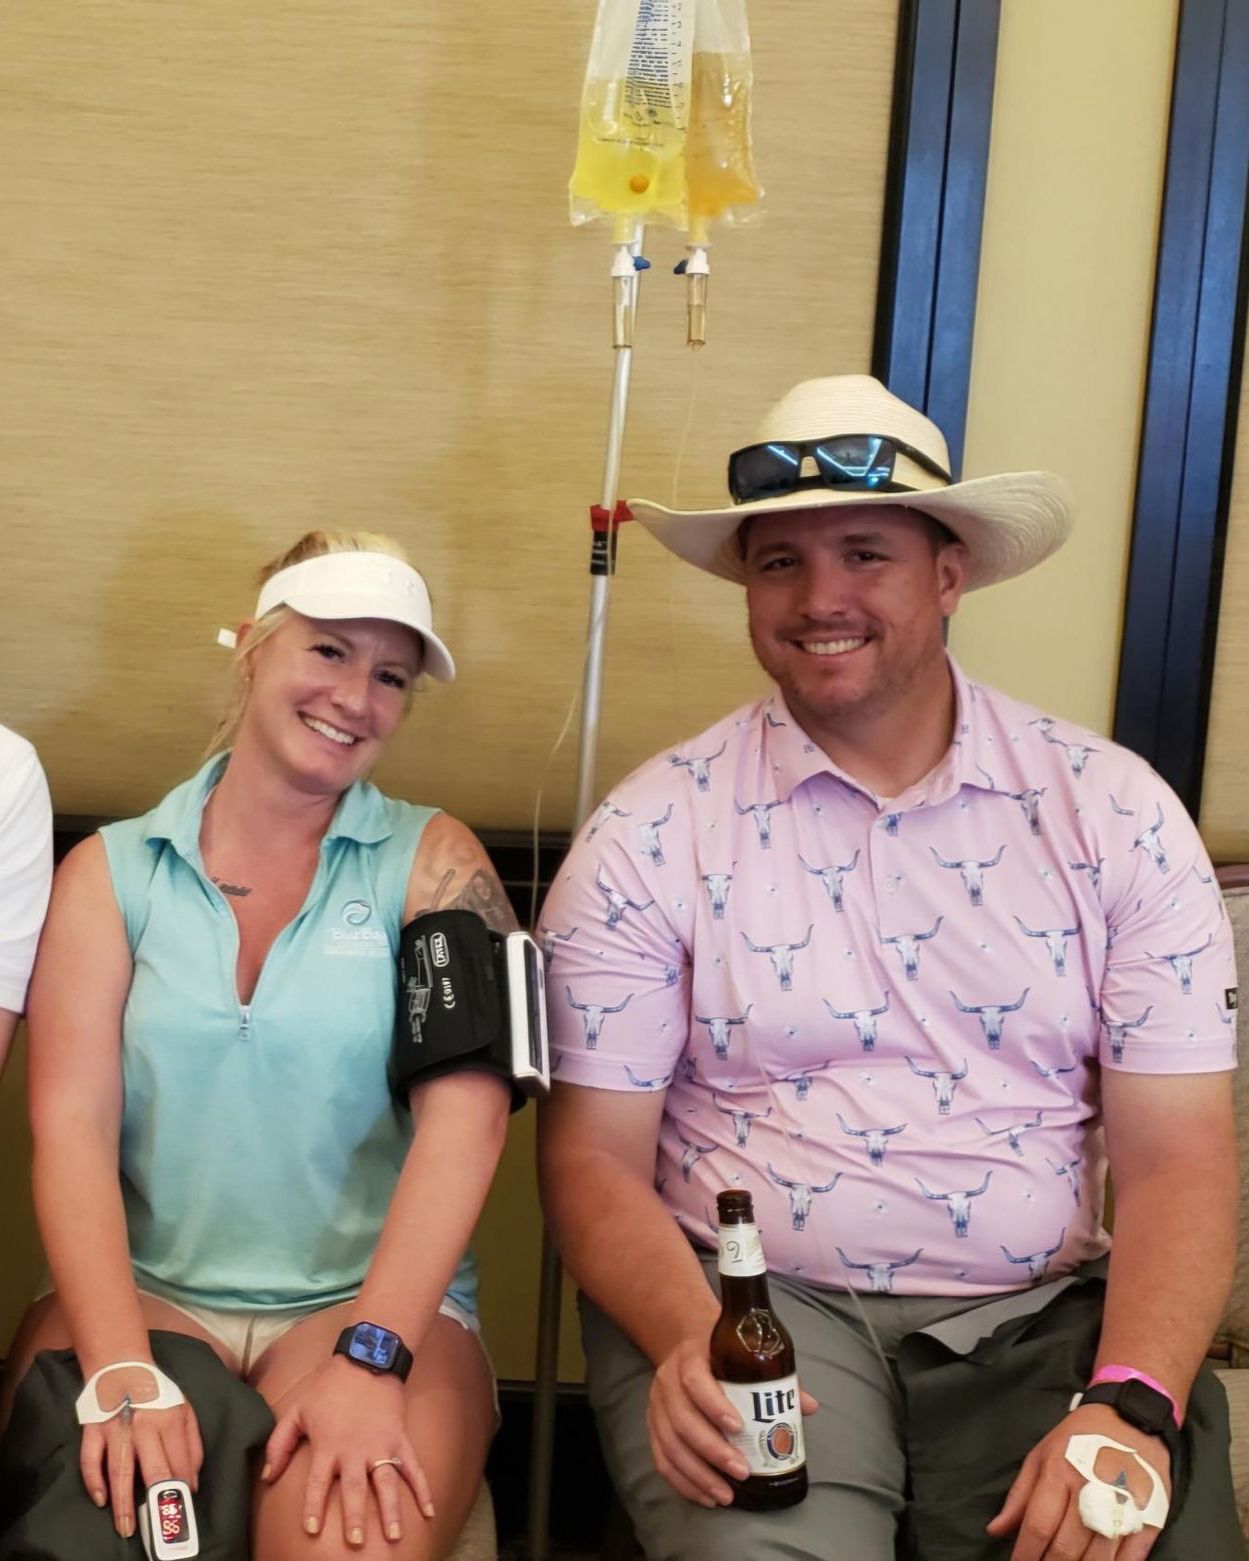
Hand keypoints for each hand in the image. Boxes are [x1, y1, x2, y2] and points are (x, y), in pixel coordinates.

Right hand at [79, 1366, 201, 1539]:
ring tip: (126, 1528)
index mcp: (170, 1420)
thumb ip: (192, 1444)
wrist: (122, 1368)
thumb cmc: (157, 1394)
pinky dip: (94, 1481)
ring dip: (123, 1503)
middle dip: (156, 1501)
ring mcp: (116, 1429)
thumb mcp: (184, 1410)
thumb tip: (192, 1481)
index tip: (181, 1511)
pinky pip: (90, 1460)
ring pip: (119, 1471)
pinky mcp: (93, 1430)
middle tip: (156, 1528)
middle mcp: (144, 1426)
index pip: (179, 1463)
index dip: (181, 1489)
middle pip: (153, 1469)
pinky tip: (100, 1500)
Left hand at [262, 1356, 433, 1546]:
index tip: (312, 1530)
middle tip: (355, 1542)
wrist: (366, 1359)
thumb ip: (279, 1443)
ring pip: (386, 1483)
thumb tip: (266, 1476)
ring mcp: (381, 1445)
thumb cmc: (328, 1387)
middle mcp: (355, 1450)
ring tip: (392, 1536)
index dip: (313, 1506)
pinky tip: (429, 1510)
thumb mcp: (297, 1410)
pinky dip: (423, 1488)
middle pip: (354, 1489)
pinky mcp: (399, 1438)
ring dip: (389, 1510)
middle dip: (355, 1517)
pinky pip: (413, 1467)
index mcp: (328, 1445)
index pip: (318, 1483)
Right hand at [647, 1336, 817, 1506]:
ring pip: (670, 1445)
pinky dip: (682, 1482)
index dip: (715, 1406)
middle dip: (712, 1451)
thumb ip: (774, 1377)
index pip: (696, 1381)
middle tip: (741, 1473)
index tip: (739, 1428)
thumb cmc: (719, 1353)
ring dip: (697, 1475)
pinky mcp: (652, 1425)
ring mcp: (656, 1405)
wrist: (684, 1342)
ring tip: (725, 1496)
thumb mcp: (743, 1354)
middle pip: (683, 1420)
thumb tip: (808, 1407)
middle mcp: (667, 1381)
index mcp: (690, 1357)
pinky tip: (705, 1497)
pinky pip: (661, 1459)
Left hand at [988, 1402, 1172, 1559]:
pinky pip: (1129, 1559)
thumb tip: (996, 1530)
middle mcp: (1090, 1492)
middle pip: (1065, 1548)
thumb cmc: (1079, 1438)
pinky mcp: (1148, 1520)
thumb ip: (1019, 1496)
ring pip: (1096, 1560)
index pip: (1038, 1525)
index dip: (1025, 1554)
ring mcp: (1122, 1508)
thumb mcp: (1041, 1455)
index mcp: (1059, 1473)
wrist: (1132, 1419)